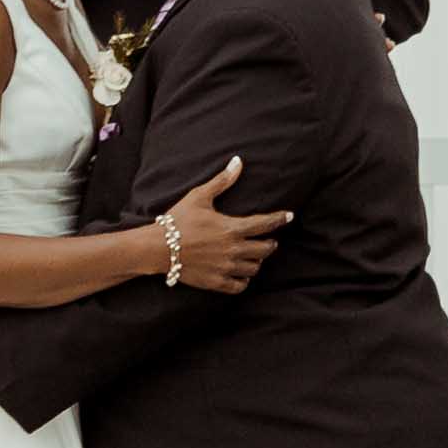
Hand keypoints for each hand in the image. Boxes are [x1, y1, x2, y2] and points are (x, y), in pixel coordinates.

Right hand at [157, 157, 290, 294]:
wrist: (157, 247)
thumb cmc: (178, 219)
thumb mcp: (199, 196)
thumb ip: (222, 181)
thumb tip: (238, 162)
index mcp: (232, 228)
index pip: (265, 224)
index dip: (280, 219)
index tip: (289, 216)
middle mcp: (233, 250)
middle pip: (266, 249)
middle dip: (270, 243)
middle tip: (268, 240)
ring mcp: (226, 268)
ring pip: (254, 268)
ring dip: (257, 261)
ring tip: (253, 255)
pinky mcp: (216, 282)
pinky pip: (240, 286)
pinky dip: (244, 280)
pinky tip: (241, 273)